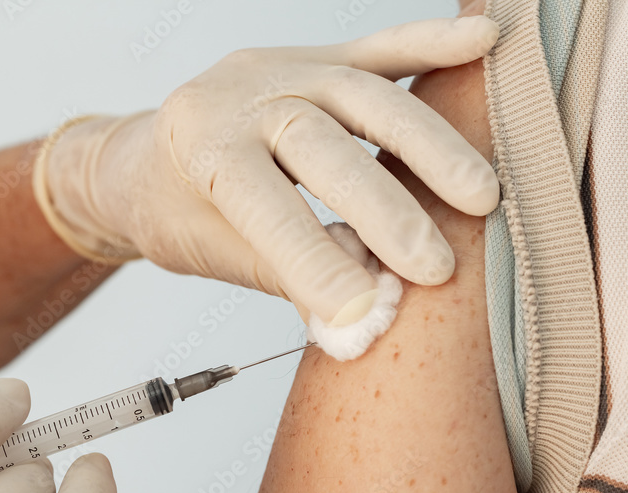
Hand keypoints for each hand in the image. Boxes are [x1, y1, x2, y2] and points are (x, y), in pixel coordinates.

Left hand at [43, 16, 499, 324]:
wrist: (143, 157)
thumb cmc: (174, 211)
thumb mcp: (211, 250)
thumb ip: (287, 276)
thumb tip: (371, 314)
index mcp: (201, 145)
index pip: (265, 206)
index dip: (316, 262)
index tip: (366, 313)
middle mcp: (243, 94)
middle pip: (323, 143)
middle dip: (384, 208)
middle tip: (435, 266)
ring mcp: (285, 66)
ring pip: (366, 96)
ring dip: (430, 147)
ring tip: (481, 196)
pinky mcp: (319, 58)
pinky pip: (380, 48)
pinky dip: (433, 45)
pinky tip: (485, 42)